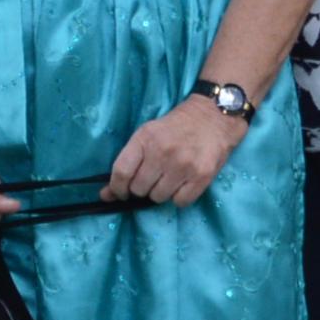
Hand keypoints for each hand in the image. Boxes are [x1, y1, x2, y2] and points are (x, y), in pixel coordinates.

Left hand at [106, 98, 245, 208]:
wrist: (213, 116)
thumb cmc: (176, 127)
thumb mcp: (148, 134)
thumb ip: (127, 162)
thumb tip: (106, 195)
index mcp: (145, 139)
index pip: (121, 173)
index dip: (117, 188)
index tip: (121, 192)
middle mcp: (163, 152)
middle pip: (139, 188)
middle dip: (142, 188)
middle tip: (152, 177)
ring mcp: (183, 166)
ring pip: (158, 197)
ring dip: (160, 192)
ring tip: (169, 177)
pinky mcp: (201, 176)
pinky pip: (180, 202)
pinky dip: (179, 197)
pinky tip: (183, 182)